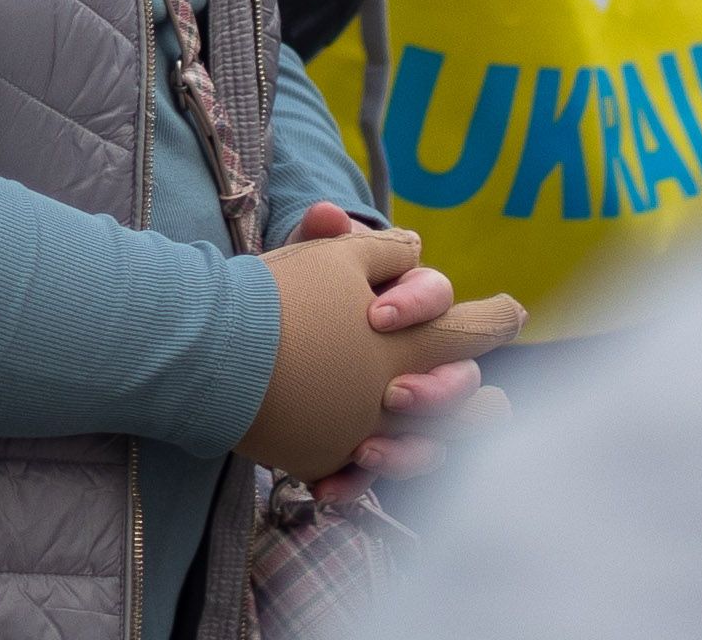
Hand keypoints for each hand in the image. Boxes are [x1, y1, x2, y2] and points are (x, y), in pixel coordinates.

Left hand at [288, 203, 518, 501]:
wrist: (238, 354)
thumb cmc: (286, 303)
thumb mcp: (299, 271)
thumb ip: (318, 242)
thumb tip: (327, 215)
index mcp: (409, 308)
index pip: (440, 299)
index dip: (418, 305)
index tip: (374, 316)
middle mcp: (419, 362)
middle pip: (463, 381)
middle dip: (439, 392)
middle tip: (393, 394)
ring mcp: (402, 414)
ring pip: (442, 440)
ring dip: (413, 450)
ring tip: (366, 451)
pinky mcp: (371, 450)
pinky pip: (382, 477)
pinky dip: (359, 483)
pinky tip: (328, 487)